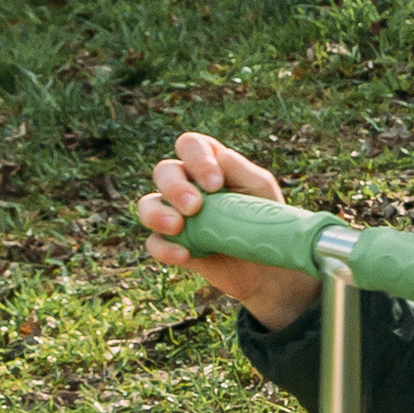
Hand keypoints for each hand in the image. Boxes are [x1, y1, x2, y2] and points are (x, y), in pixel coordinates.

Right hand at [140, 132, 317, 328]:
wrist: (266, 267)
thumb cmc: (264, 220)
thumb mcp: (262, 191)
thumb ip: (243, 171)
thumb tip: (221, 156)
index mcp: (209, 165)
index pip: (190, 145)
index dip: (197, 159)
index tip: (215, 185)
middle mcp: (187, 185)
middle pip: (164, 171)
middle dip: (174, 186)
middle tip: (194, 207)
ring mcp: (175, 215)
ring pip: (147, 204)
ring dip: (157, 213)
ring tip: (177, 227)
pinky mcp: (172, 244)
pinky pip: (154, 242)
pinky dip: (164, 248)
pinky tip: (184, 254)